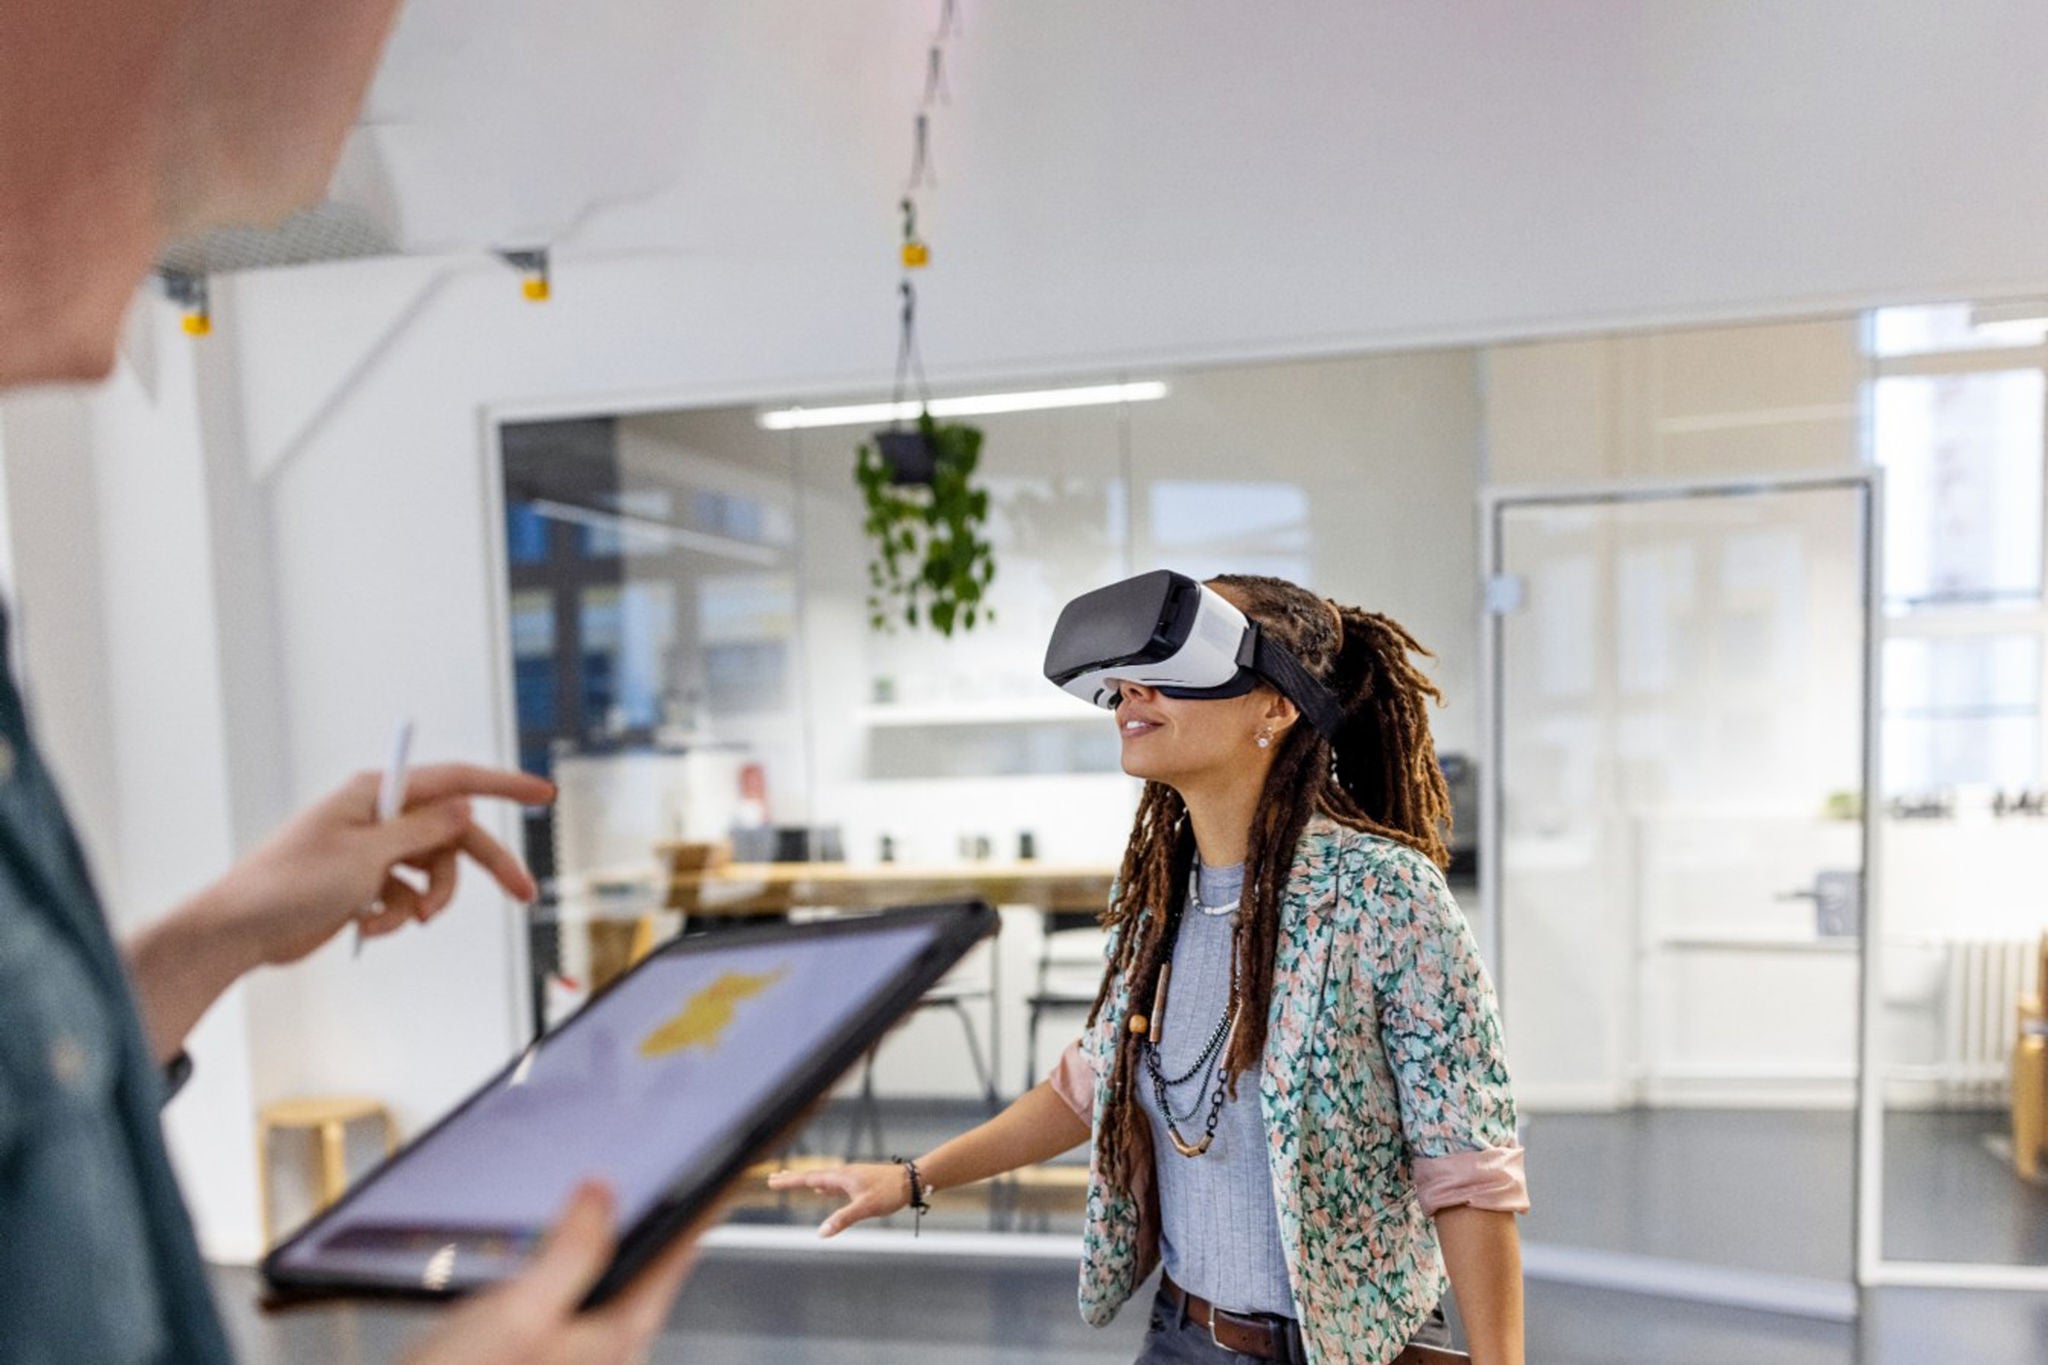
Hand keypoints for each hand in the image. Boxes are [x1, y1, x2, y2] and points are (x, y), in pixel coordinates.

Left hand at [125, 763, 553, 1061]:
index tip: (544, 793)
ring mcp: (373, 851)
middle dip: (485, 867)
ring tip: (400, 921)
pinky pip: (407, 897)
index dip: (504, 786)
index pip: (456, 781)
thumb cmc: (291, 884)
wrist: (241, 931)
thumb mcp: (368, 855)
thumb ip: (424, 830)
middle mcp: (379, 816)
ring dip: (425, 902)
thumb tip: (465, 807)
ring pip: (434, 873)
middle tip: (525, 894)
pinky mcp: (365, 884)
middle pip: (454, 835)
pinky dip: (396, 916)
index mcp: (378, 794)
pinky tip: (366, 925)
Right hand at [399, 1180, 700, 1364]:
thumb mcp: (520, 1311)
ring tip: (599, 1201)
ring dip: (598, 1243)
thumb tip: (604, 1192)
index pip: (679, 1255)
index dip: (701, 1204)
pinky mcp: (545, 1360)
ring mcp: (577, 1360)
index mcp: (620, 1334)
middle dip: (647, 1221)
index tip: (720, 1167)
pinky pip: (572, 1304)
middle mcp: (608, 1353)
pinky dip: (565, 1270)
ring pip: (605, 1287)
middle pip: (646, 1270)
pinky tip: (540, 1257)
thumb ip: (572, 1250)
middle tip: (657, 1173)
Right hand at [764, 1163, 910, 1236]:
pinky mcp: (859, 1182)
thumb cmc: (890, 1192)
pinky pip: (833, 1184)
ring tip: (792, 1181)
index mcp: (841, 1177)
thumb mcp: (865, 1208)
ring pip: (822, 1179)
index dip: (790, 1181)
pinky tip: (822, 1191)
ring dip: (806, 1181)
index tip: (771, 1181)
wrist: (911, 1180)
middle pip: (812, 1176)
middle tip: (773, 1178)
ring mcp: (851, 1177)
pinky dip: (822, 1186)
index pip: (809, 1179)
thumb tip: (820, 1233)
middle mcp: (843, 1174)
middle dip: (792, 1178)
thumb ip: (842, 1219)